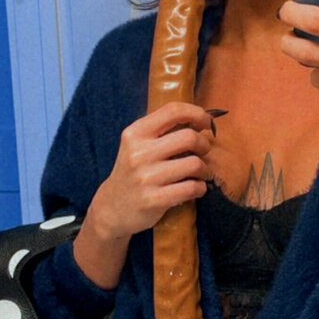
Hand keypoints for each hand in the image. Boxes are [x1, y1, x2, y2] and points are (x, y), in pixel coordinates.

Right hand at [74, 102, 212, 287]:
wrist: (112, 208)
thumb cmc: (133, 172)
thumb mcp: (137, 145)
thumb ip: (162, 130)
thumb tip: (200, 118)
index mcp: (135, 133)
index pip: (172, 111)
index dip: (196, 113)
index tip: (205, 122)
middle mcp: (138, 153)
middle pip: (189, 137)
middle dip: (204, 144)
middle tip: (204, 151)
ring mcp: (145, 177)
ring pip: (194, 164)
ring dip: (204, 169)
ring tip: (199, 173)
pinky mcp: (153, 200)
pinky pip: (191, 188)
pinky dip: (200, 187)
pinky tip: (195, 188)